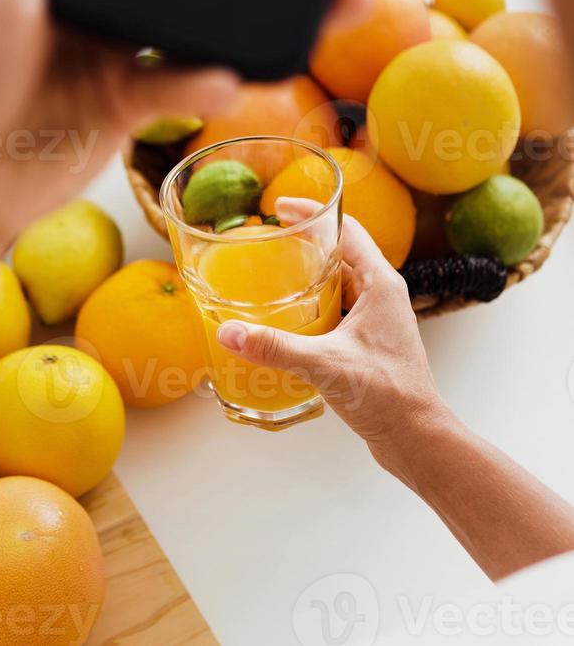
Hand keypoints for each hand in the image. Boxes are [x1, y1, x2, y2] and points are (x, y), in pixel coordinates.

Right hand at [217, 197, 445, 463]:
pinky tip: (292, 317)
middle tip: (270, 240)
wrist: (416, 437)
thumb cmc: (386, 395)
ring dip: (313, 274)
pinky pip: (342, 308)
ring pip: (343, 282)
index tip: (280, 207)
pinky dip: (318, 302)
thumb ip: (275, 347)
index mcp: (381, 284)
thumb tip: (230, 333)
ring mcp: (380, 318)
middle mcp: (383, 294)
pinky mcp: (372, 341)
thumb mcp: (324, 364)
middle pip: (343, 252)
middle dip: (308, 242)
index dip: (314, 213)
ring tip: (275, 274)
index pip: (347, 229)